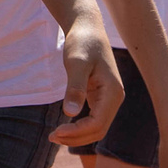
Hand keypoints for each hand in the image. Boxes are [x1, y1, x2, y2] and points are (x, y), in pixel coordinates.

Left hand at [51, 20, 118, 147]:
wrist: (87, 29)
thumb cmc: (82, 43)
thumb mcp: (76, 63)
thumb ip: (75, 88)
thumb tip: (70, 114)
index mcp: (113, 92)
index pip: (97, 124)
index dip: (77, 132)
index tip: (55, 132)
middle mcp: (115, 98)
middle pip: (98, 130)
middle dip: (76, 138)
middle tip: (51, 137)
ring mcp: (109, 99)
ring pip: (96, 128)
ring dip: (77, 136)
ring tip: (54, 135)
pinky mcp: (101, 98)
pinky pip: (92, 120)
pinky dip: (78, 128)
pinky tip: (63, 127)